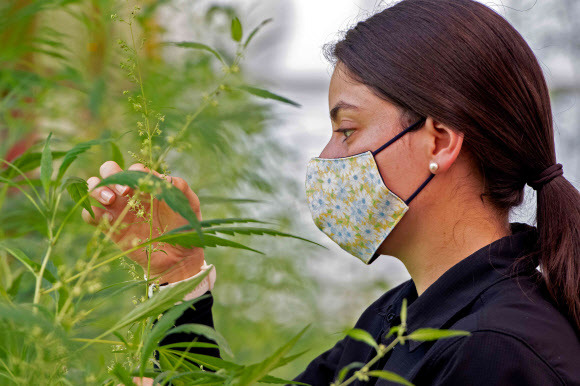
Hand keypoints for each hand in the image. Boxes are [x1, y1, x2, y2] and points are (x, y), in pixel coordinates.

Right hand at [81, 161, 203, 283]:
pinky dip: (91, 212)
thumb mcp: (188, 204)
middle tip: (124, 192)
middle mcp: (129, 193)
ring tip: (111, 200)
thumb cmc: (184, 226)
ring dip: (97, 189)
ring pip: (94, 188)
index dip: (135, 172)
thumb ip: (180, 186)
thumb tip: (164, 177)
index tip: (144, 184)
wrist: (178, 256)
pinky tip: (107, 218)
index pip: (134, 168)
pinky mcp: (110, 227)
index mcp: (147, 184)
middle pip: (108, 171)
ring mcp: (117, 209)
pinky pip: (90, 214)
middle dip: (111, 175)